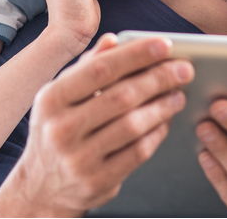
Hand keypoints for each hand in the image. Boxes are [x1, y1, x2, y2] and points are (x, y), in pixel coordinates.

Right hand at [0, 33, 193, 216]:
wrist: (41, 185)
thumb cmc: (56, 129)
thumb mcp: (60, 96)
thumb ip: (87, 67)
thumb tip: (113, 40)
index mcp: (52, 98)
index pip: (100, 69)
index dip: (136, 55)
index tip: (165, 45)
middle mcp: (62, 128)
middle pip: (121, 96)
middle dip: (158, 79)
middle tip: (184, 69)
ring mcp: (79, 158)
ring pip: (133, 126)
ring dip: (162, 107)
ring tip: (178, 94)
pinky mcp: (97, 181)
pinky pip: (137, 153)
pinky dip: (156, 133)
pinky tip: (165, 120)